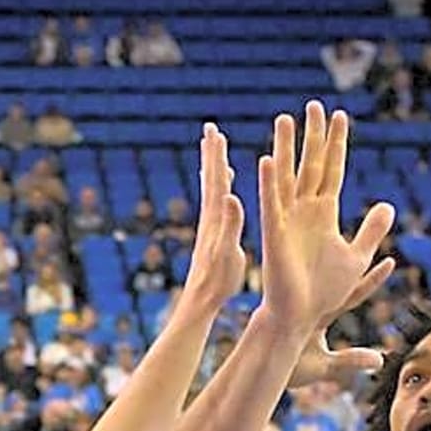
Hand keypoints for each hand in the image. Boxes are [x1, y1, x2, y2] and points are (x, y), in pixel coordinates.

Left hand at [181, 123, 246, 314]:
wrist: (200, 301)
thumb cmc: (218, 281)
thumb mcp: (228, 252)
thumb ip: (230, 225)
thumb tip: (230, 196)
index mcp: (216, 219)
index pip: (217, 181)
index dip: (216, 156)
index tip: (215, 132)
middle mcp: (210, 218)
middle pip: (211, 178)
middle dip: (211, 153)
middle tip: (209, 129)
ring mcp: (210, 226)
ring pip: (211, 189)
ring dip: (213, 167)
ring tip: (213, 149)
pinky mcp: (212, 235)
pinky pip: (216, 205)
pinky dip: (219, 190)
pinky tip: (223, 188)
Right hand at [257, 101, 396, 337]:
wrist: (302, 318)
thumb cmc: (326, 292)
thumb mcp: (357, 258)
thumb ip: (371, 231)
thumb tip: (388, 207)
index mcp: (324, 214)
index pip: (333, 170)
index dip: (337, 144)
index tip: (340, 116)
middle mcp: (304, 211)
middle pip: (310, 165)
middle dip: (312, 135)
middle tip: (313, 105)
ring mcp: (287, 220)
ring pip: (286, 177)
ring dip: (285, 148)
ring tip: (284, 119)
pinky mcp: (274, 236)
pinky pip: (270, 205)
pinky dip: (268, 183)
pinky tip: (266, 160)